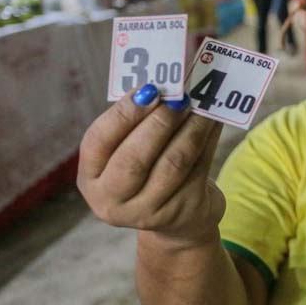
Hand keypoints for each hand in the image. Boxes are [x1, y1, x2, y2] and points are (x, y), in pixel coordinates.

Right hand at [77, 84, 224, 245]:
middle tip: (178, 97)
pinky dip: (208, 141)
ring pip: (172, 164)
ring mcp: (146, 213)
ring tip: (202, 105)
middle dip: (159, 122)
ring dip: (190, 129)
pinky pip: (197, 170)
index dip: (123, 114)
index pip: (98, 141)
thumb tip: (166, 83)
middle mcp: (111, 201)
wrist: (179, 222)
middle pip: (134, 159)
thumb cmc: (150, 173)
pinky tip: (214, 122)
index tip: (148, 89)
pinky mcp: (182, 213)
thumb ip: (140, 123)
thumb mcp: (133, 152)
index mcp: (91, 178)